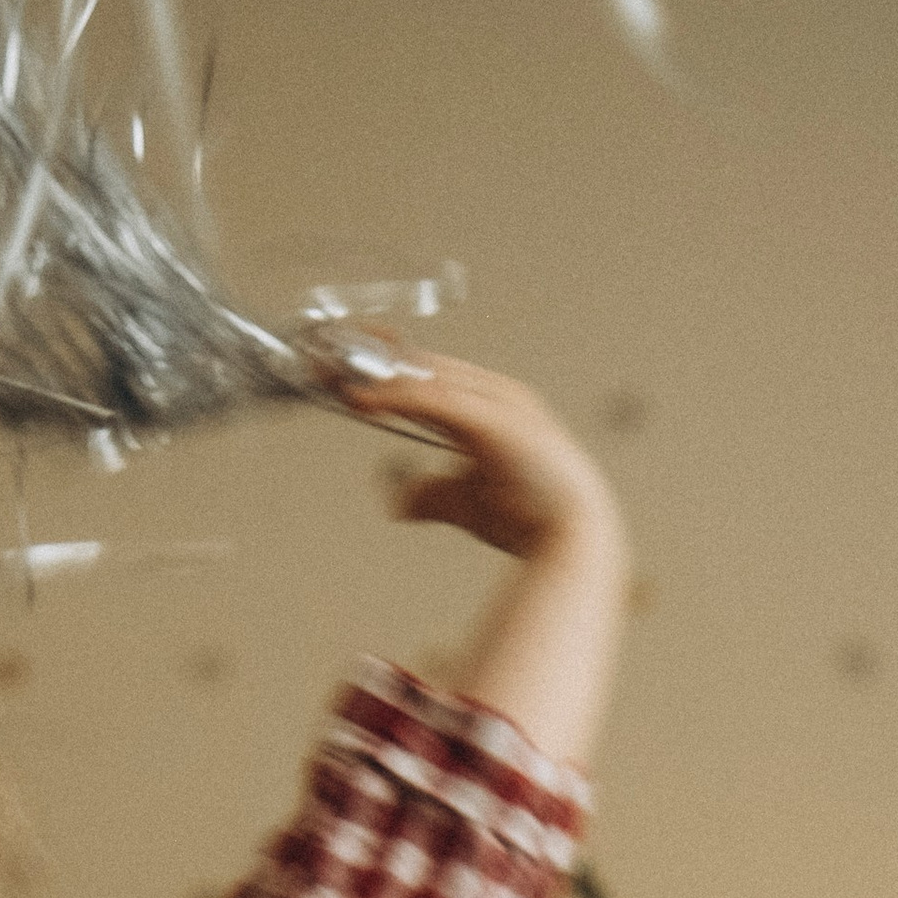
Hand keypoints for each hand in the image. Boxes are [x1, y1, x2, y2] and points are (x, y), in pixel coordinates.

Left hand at [335, 349, 623, 570]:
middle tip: (322, 358)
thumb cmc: (533, 520)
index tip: (345, 371)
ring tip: (330, 371)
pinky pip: (432, 400)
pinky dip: (394, 396)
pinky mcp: (493, 421)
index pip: (431, 377)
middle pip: (422, 366)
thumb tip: (397, 503)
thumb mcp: (466, 505)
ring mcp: (498, 402)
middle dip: (372, 360)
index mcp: (495, 405)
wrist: (575, 539)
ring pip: (424, 376)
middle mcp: (496, 393)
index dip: (387, 371)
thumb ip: (432, 495)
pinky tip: (360, 398)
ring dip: (376, 371)